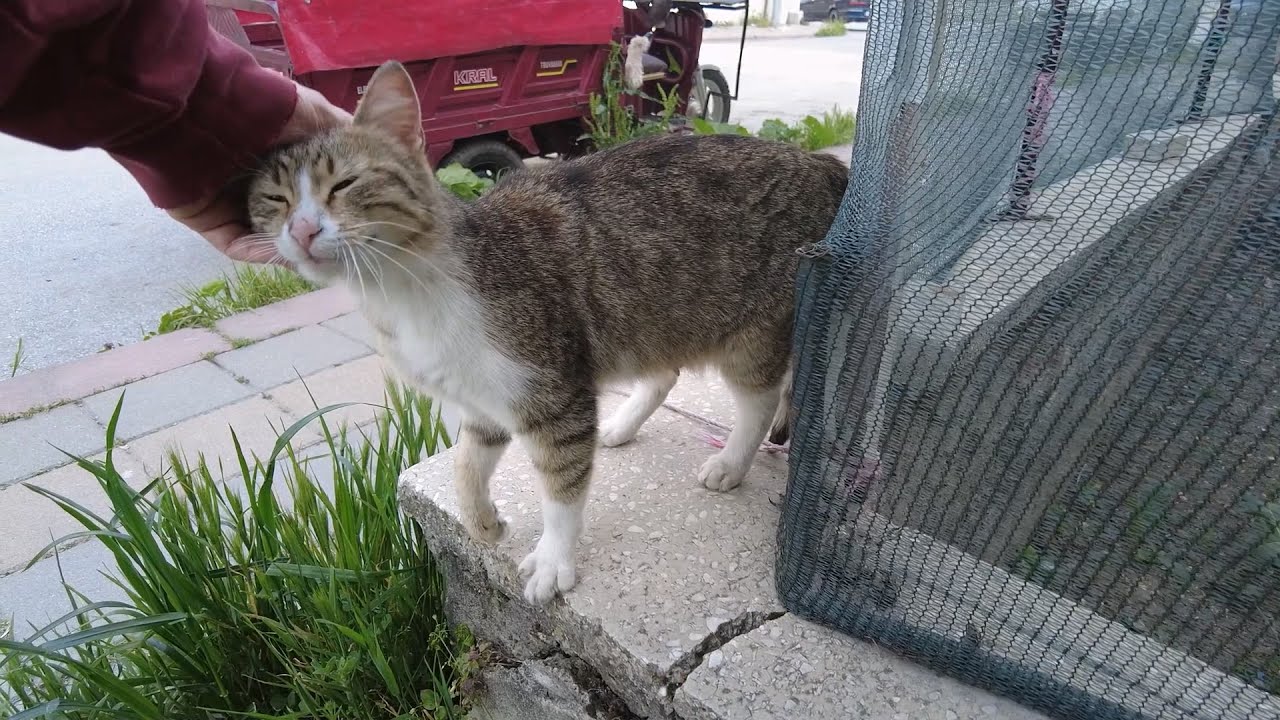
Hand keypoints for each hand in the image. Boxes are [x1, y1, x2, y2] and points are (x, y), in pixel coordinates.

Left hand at [166, 84, 350, 263]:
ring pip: (264, 235)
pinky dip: (262, 253)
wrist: (206, 111)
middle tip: (336, 246)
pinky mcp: (206, 220)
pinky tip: (288, 256)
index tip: (350, 221)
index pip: (304, 188)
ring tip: (317, 257)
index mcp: (271, 154)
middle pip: (286, 216)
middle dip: (310, 233)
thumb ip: (337, 130)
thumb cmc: (264, 107)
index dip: (328, 205)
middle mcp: (249, 179)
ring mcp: (226, 202)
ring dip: (290, 248)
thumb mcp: (315, 113)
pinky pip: (238, 244)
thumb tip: (358, 143)